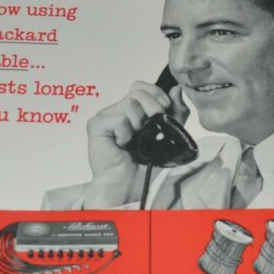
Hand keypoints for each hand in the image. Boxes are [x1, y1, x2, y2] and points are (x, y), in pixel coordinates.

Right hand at [83, 81, 187, 207]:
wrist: (130, 186)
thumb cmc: (145, 166)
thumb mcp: (169, 136)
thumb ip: (175, 113)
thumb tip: (176, 90)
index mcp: (132, 111)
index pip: (141, 87)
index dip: (155, 93)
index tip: (165, 108)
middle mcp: (118, 111)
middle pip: (137, 91)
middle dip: (153, 105)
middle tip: (155, 124)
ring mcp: (106, 117)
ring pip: (129, 103)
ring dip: (139, 123)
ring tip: (136, 139)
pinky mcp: (96, 126)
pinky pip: (118, 118)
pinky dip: (125, 132)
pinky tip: (123, 143)